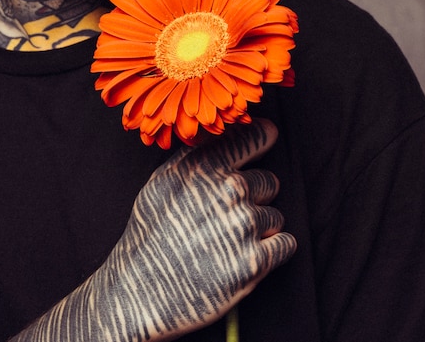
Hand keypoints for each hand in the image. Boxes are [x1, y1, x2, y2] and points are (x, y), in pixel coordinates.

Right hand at [12, 119, 295, 341]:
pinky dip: (274, 251)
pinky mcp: (254, 262)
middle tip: (227, 218)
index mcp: (205, 168)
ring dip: (260, 229)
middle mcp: (229, 191)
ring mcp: (243, 226)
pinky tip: (247, 257)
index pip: (253, 137)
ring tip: (229, 243)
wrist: (138, 294)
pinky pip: (286, 244)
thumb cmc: (150, 235)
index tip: (269, 135)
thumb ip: (198, 155)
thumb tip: (233, 129)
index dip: (263, 137)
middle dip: (255, 198)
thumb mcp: (162, 182)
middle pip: (270, 182)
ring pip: (276, 216)